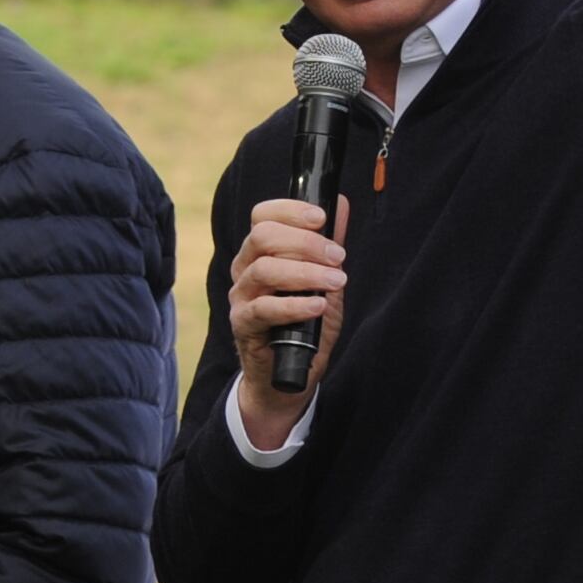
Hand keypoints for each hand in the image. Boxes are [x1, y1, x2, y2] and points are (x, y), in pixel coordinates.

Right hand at [229, 193, 350, 452]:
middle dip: (305, 242)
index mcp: (261, 251)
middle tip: (338, 256)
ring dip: (306, 272)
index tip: (322, 217)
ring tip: (336, 282)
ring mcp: (240, 297)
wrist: (289, 377)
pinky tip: (317, 306)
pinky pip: (263, 308)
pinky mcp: (241, 325)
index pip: (263, 216)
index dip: (290, 210)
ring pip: (264, 269)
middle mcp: (245, 269)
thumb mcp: (324, 281)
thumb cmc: (305, 324)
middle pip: (262, 236)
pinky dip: (294, 305)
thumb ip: (329, 246)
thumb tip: (342, 205)